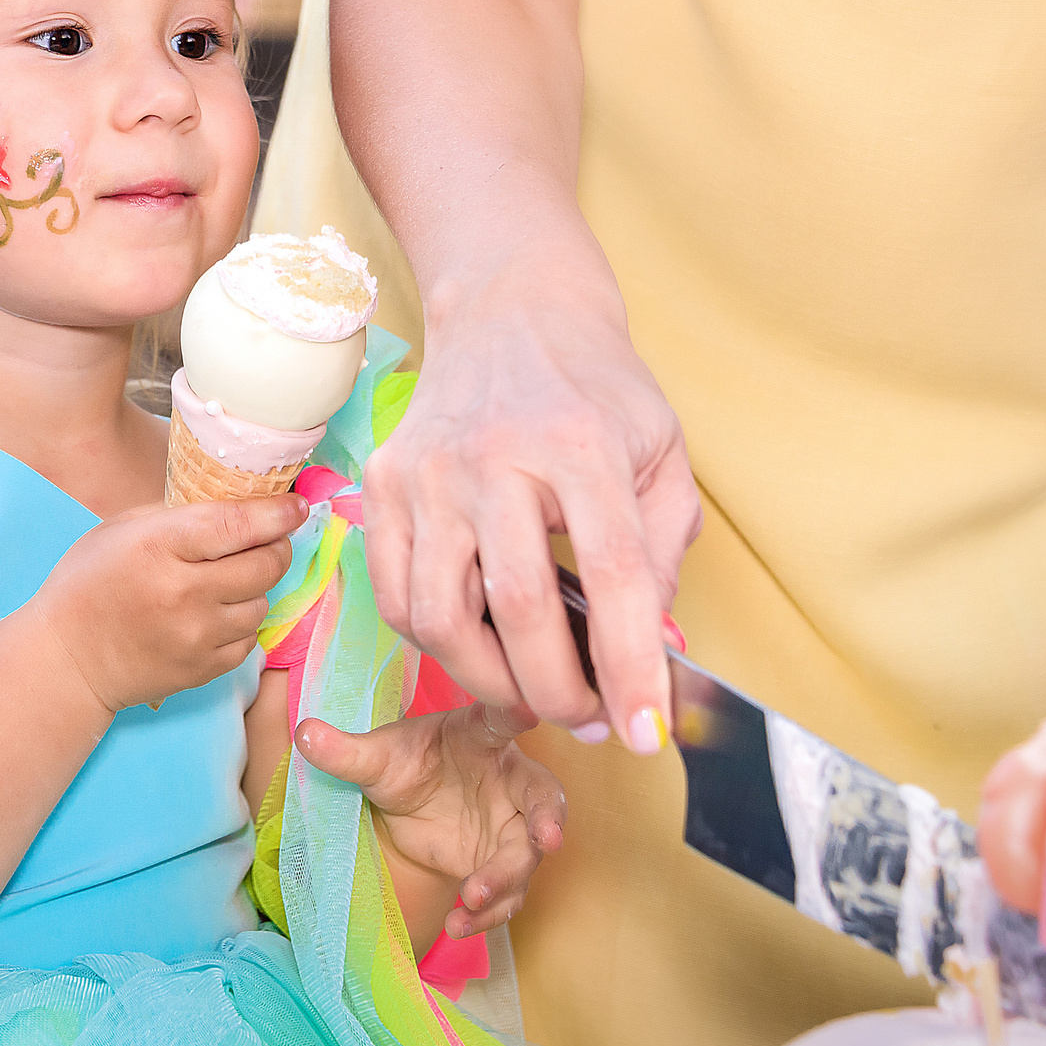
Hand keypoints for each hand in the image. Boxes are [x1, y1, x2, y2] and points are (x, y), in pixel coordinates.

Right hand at [39, 493, 305, 712]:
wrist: (66, 660)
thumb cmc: (88, 584)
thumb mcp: (121, 528)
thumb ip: (179, 515)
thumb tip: (241, 505)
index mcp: (159, 546)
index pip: (238, 524)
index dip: (277, 513)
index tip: (297, 505)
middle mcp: (184, 592)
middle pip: (265, 564)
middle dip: (275, 547)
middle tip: (267, 540)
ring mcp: (197, 636)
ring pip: (262, 603)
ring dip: (254, 588)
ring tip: (225, 580)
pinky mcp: (204, 669)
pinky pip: (249, 638)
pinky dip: (240, 622)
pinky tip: (213, 613)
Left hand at [293, 700, 567, 941]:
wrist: (408, 807)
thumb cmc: (405, 764)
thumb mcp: (375, 758)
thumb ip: (346, 751)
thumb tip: (304, 733)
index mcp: (480, 737)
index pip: (501, 720)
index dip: (516, 714)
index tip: (529, 709)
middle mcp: (508, 781)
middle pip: (542, 797)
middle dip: (547, 819)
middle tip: (547, 839)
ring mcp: (510, 828)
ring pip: (526, 855)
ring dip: (507, 877)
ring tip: (473, 895)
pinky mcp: (500, 865)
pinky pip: (506, 893)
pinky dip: (487, 913)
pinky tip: (459, 924)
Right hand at [363, 256, 699, 743]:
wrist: (509, 311)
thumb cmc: (595, 389)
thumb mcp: (661, 455)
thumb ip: (663, 556)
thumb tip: (651, 656)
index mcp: (580, 445)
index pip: (611, 574)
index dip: (630, 665)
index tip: (643, 733)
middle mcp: (494, 458)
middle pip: (516, 609)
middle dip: (556, 691)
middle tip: (585, 717)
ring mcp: (427, 473)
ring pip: (439, 617)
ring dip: (489, 679)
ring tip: (529, 687)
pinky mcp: (383, 485)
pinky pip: (395, 596)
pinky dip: (435, 641)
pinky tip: (475, 641)